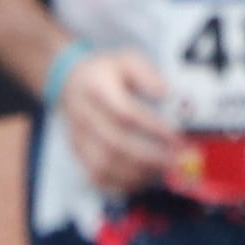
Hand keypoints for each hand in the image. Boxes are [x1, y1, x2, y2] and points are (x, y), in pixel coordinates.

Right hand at [56, 43, 184, 198]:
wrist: (68, 80)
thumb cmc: (104, 72)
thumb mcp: (126, 59)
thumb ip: (146, 74)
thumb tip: (164, 93)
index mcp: (97, 88)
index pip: (124, 113)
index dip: (151, 128)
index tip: (176, 137)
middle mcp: (84, 115)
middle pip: (115, 144)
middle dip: (149, 157)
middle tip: (175, 161)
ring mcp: (79, 137)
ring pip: (104, 165)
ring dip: (137, 173)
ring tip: (162, 171)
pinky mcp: (78, 153)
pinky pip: (97, 177)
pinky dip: (120, 184)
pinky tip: (142, 180)